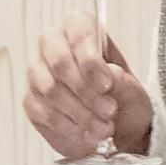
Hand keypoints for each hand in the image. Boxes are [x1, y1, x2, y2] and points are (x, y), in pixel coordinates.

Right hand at [22, 18, 154, 164]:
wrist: (116, 126)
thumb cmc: (122, 97)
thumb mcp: (134, 91)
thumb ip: (123, 82)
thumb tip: (110, 74)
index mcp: (80, 28)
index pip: (78, 33)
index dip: (91, 61)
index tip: (107, 85)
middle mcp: (53, 45)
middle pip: (59, 61)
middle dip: (85, 91)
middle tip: (109, 111)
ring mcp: (37, 74)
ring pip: (51, 90)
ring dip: (80, 114)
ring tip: (104, 129)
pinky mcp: (31, 102)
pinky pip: (44, 113)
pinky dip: (69, 128)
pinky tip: (87, 136)